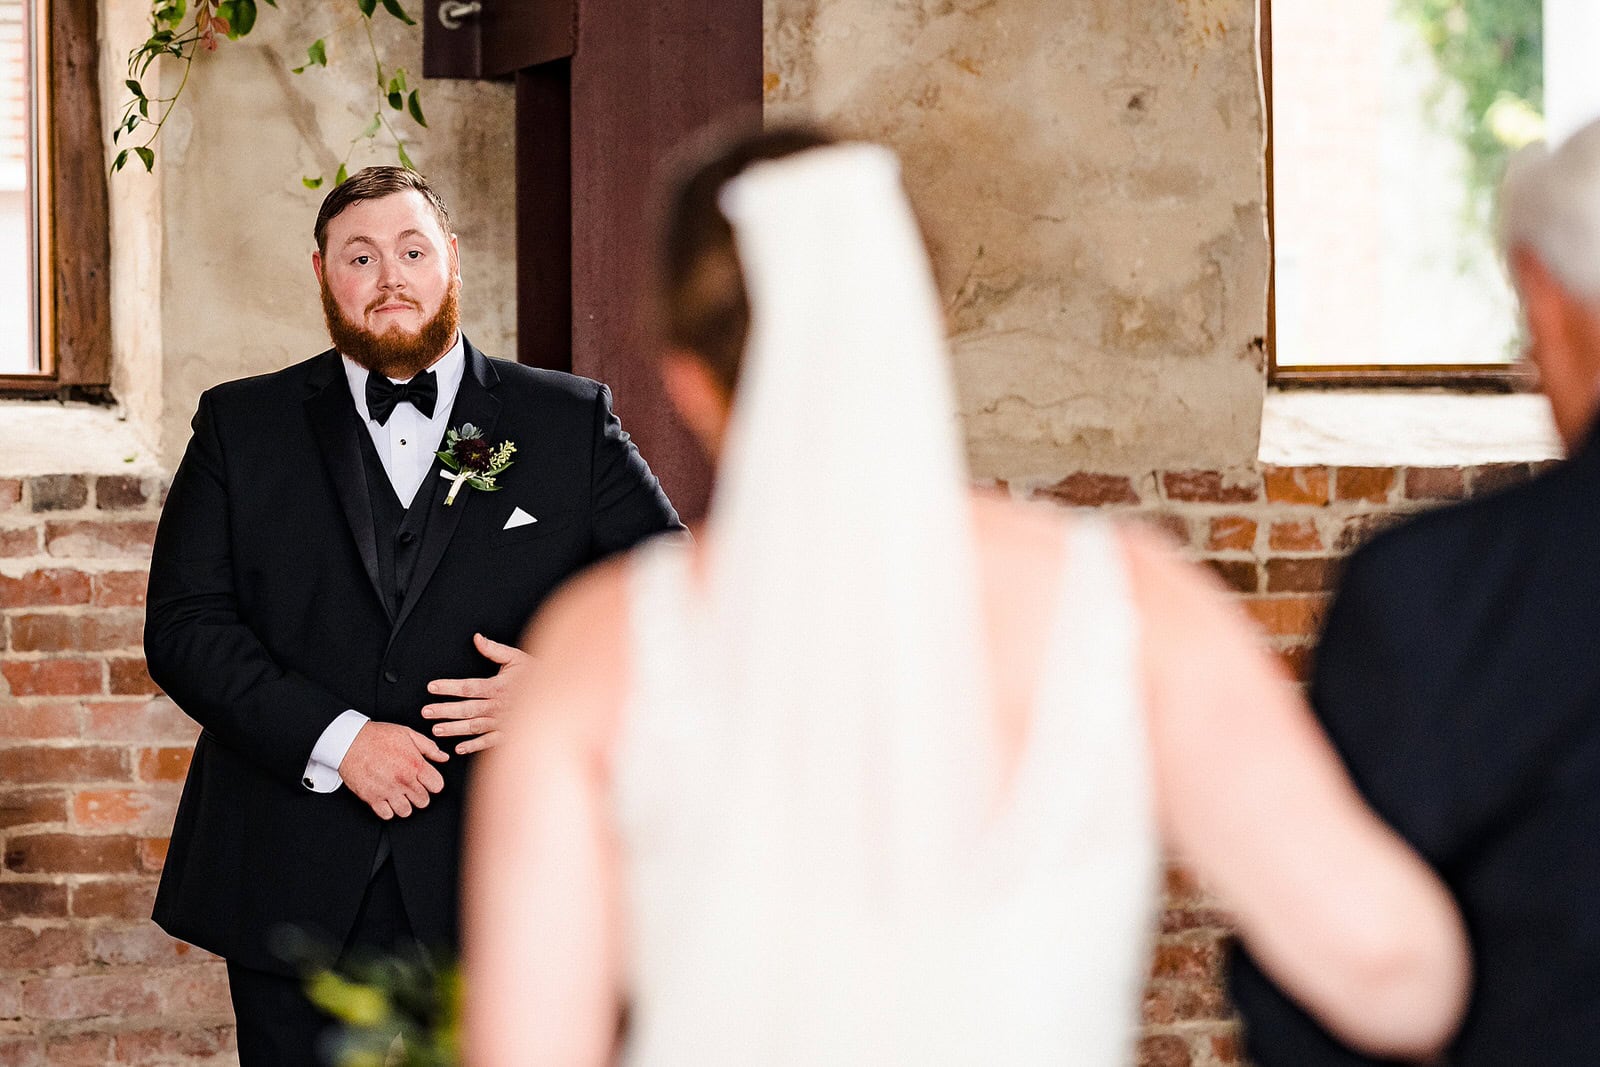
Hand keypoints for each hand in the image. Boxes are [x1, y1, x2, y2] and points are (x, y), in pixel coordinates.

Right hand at [340, 721, 447, 819]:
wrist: (348, 741)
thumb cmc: (377, 736)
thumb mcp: (407, 734)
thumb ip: (428, 747)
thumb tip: (444, 758)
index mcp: (414, 764)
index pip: (437, 786)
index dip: (433, 783)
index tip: (427, 780)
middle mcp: (403, 780)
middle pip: (423, 801)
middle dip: (420, 794)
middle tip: (412, 787)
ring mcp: (387, 790)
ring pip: (406, 811)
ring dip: (405, 804)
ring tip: (399, 794)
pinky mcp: (371, 798)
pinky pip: (387, 815)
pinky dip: (388, 809)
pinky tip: (386, 798)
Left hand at [422, 632, 531, 754]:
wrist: (560, 695)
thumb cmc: (538, 675)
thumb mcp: (517, 658)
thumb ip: (494, 649)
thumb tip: (477, 638)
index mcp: (498, 686)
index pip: (468, 687)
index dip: (448, 687)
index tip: (432, 687)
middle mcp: (499, 706)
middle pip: (467, 709)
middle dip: (444, 710)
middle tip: (426, 711)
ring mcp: (504, 721)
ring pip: (475, 727)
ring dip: (455, 729)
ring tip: (437, 730)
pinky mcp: (510, 733)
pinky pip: (490, 742)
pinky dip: (475, 746)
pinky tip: (460, 748)